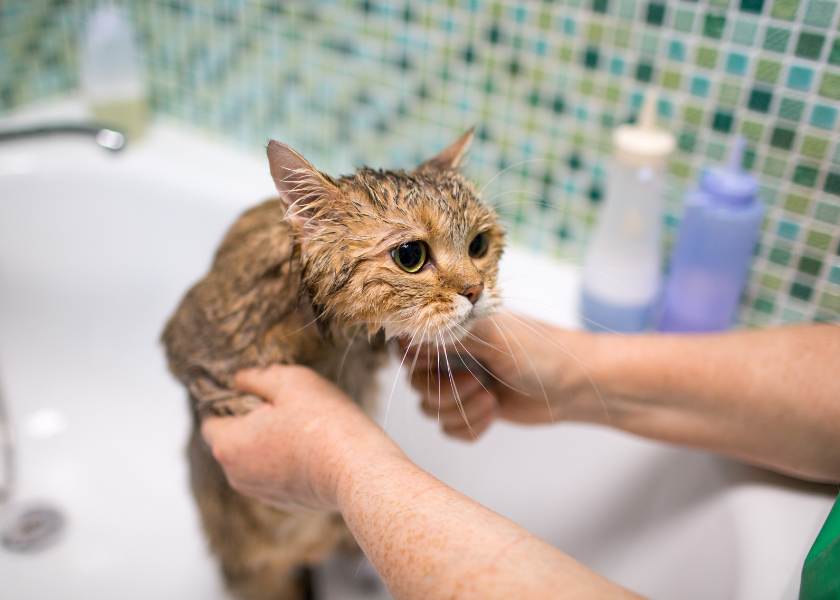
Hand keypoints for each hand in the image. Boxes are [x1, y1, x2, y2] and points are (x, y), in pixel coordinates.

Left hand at [201, 365, 400, 511]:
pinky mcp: (286, 503)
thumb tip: (239, 379)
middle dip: (253, 421)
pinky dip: (288, 461)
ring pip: (256, 458)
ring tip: (306, 426)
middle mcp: (236, 475)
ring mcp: (261, 493)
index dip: (230, 401)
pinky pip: (277, 475)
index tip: (257, 390)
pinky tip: (315, 448)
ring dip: (271, 441)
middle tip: (288, 405)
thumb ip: (256, 376)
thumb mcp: (290, 381)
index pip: (211, 419)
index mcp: (228, 445)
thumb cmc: (324, 423)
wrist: (359, 472)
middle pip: (233, 440)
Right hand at [407, 311, 607, 440]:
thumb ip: (449, 334)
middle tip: (480, 384)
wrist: (575, 386)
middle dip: (446, 392)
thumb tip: (407, 334)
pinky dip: (468, 427)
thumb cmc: (541, 352)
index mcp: (453, 329)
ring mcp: (461, 383)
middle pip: (417, 383)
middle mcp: (452, 355)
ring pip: (431, 410)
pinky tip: (493, 414)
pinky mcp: (472, 409)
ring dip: (461, 411)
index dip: (417, 361)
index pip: (407, 344)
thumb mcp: (494, 335)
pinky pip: (449, 429)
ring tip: (491, 401)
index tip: (439, 366)